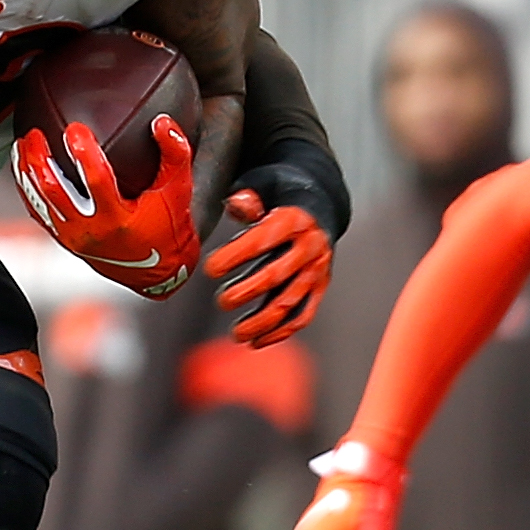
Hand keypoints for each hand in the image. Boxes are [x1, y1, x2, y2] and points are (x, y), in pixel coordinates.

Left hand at [13, 117, 200, 297]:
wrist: (159, 272)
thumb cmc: (169, 230)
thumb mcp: (178, 191)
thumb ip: (176, 153)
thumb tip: (162, 122)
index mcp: (117, 218)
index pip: (96, 180)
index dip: (84, 153)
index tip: (75, 129)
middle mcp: (90, 230)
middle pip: (54, 190)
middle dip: (40, 159)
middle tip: (35, 134)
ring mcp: (73, 236)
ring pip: (39, 200)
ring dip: (28, 170)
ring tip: (23, 144)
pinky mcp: (65, 238)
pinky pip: (38, 212)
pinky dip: (27, 188)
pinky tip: (23, 168)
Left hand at [206, 186, 334, 346]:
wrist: (319, 207)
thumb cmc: (280, 199)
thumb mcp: (264, 187)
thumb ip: (249, 198)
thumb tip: (237, 204)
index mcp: (293, 220)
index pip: (262, 240)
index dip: (235, 255)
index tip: (210, 269)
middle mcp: (310, 247)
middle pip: (277, 276)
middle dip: (246, 292)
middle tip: (221, 301)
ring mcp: (317, 270)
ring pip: (290, 302)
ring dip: (262, 322)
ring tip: (236, 333)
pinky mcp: (320, 287)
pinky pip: (303, 315)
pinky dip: (281, 332)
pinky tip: (257, 342)